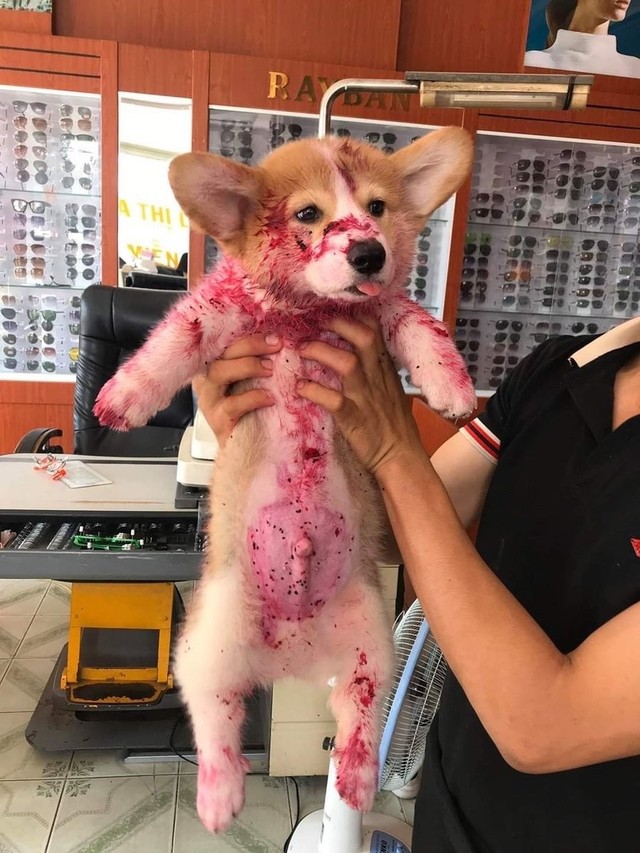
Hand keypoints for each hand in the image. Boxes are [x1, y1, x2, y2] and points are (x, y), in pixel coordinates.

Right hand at [192, 334, 281, 447]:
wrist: (244, 450)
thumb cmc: (251, 413)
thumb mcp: (253, 384)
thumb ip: (259, 366)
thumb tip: (282, 345)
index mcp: (216, 367)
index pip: (228, 344)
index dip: (250, 337)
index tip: (275, 336)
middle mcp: (208, 380)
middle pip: (222, 354)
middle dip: (251, 346)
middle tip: (276, 346)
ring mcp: (209, 400)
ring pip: (219, 372)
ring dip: (248, 366)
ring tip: (270, 369)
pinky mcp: (217, 419)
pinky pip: (232, 404)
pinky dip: (252, 398)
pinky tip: (269, 398)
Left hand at [296, 317, 424, 475]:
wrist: (401, 457)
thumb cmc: (393, 425)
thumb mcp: (390, 389)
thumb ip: (376, 369)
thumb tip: (357, 352)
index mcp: (385, 369)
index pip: (375, 330)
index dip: (353, 316)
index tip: (332, 310)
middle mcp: (377, 378)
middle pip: (364, 337)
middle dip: (338, 324)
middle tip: (313, 323)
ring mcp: (366, 397)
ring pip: (347, 363)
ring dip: (321, 352)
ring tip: (301, 349)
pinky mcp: (354, 418)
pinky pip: (333, 400)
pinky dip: (314, 391)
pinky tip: (300, 387)